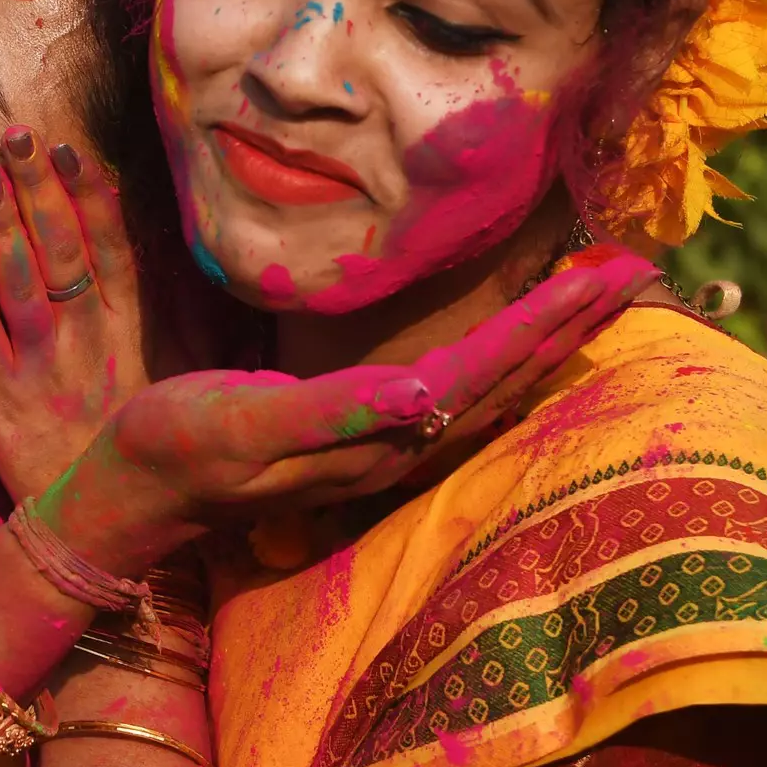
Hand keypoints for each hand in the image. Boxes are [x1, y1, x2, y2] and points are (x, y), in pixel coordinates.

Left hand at [0, 126, 146, 502]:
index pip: (110, 250)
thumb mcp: (178, 388)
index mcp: (131, 334)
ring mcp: (36, 365)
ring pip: (13, 278)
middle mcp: (84, 340)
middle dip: (36, 189)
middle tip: (16, 138)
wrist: (99, 534)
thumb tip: (193, 273)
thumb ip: (180, 329)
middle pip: (58, 249)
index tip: (72, 152)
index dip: (88, 198)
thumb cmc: (143, 454)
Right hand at [34, 250, 661, 573]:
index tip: (602, 280)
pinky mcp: (358, 441)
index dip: (541, 329)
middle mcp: (390, 451)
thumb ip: (330, 413)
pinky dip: (496, 365)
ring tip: (590, 302)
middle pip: (499, 385)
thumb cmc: (174, 446)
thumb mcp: (238, 424)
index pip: (477, 375)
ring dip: (541, 348)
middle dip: (565, 332)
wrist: (135, 492)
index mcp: (370, 440)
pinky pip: (453, 399)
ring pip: (485, 395)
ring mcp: (376, 451)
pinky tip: (508, 349)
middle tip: (631, 274)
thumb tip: (421, 396)